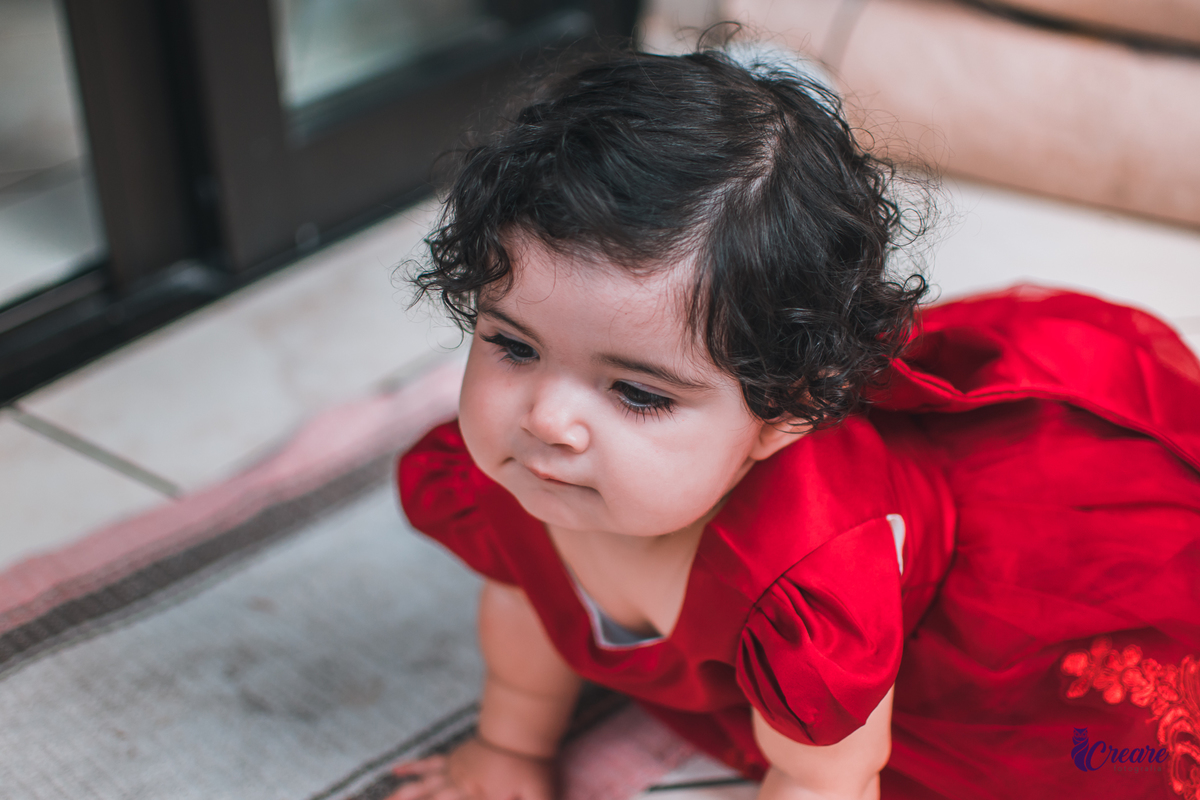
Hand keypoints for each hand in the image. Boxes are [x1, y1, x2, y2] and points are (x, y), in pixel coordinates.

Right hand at [386, 736, 557, 799]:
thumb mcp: (539, 795)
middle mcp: (458, 785)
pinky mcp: (456, 757)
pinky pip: (430, 764)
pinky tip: (396, 770)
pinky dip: (412, 767)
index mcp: (476, 796)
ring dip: (400, 796)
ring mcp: (454, 770)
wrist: (526, 730)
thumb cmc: (532, 765)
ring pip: (421, 787)